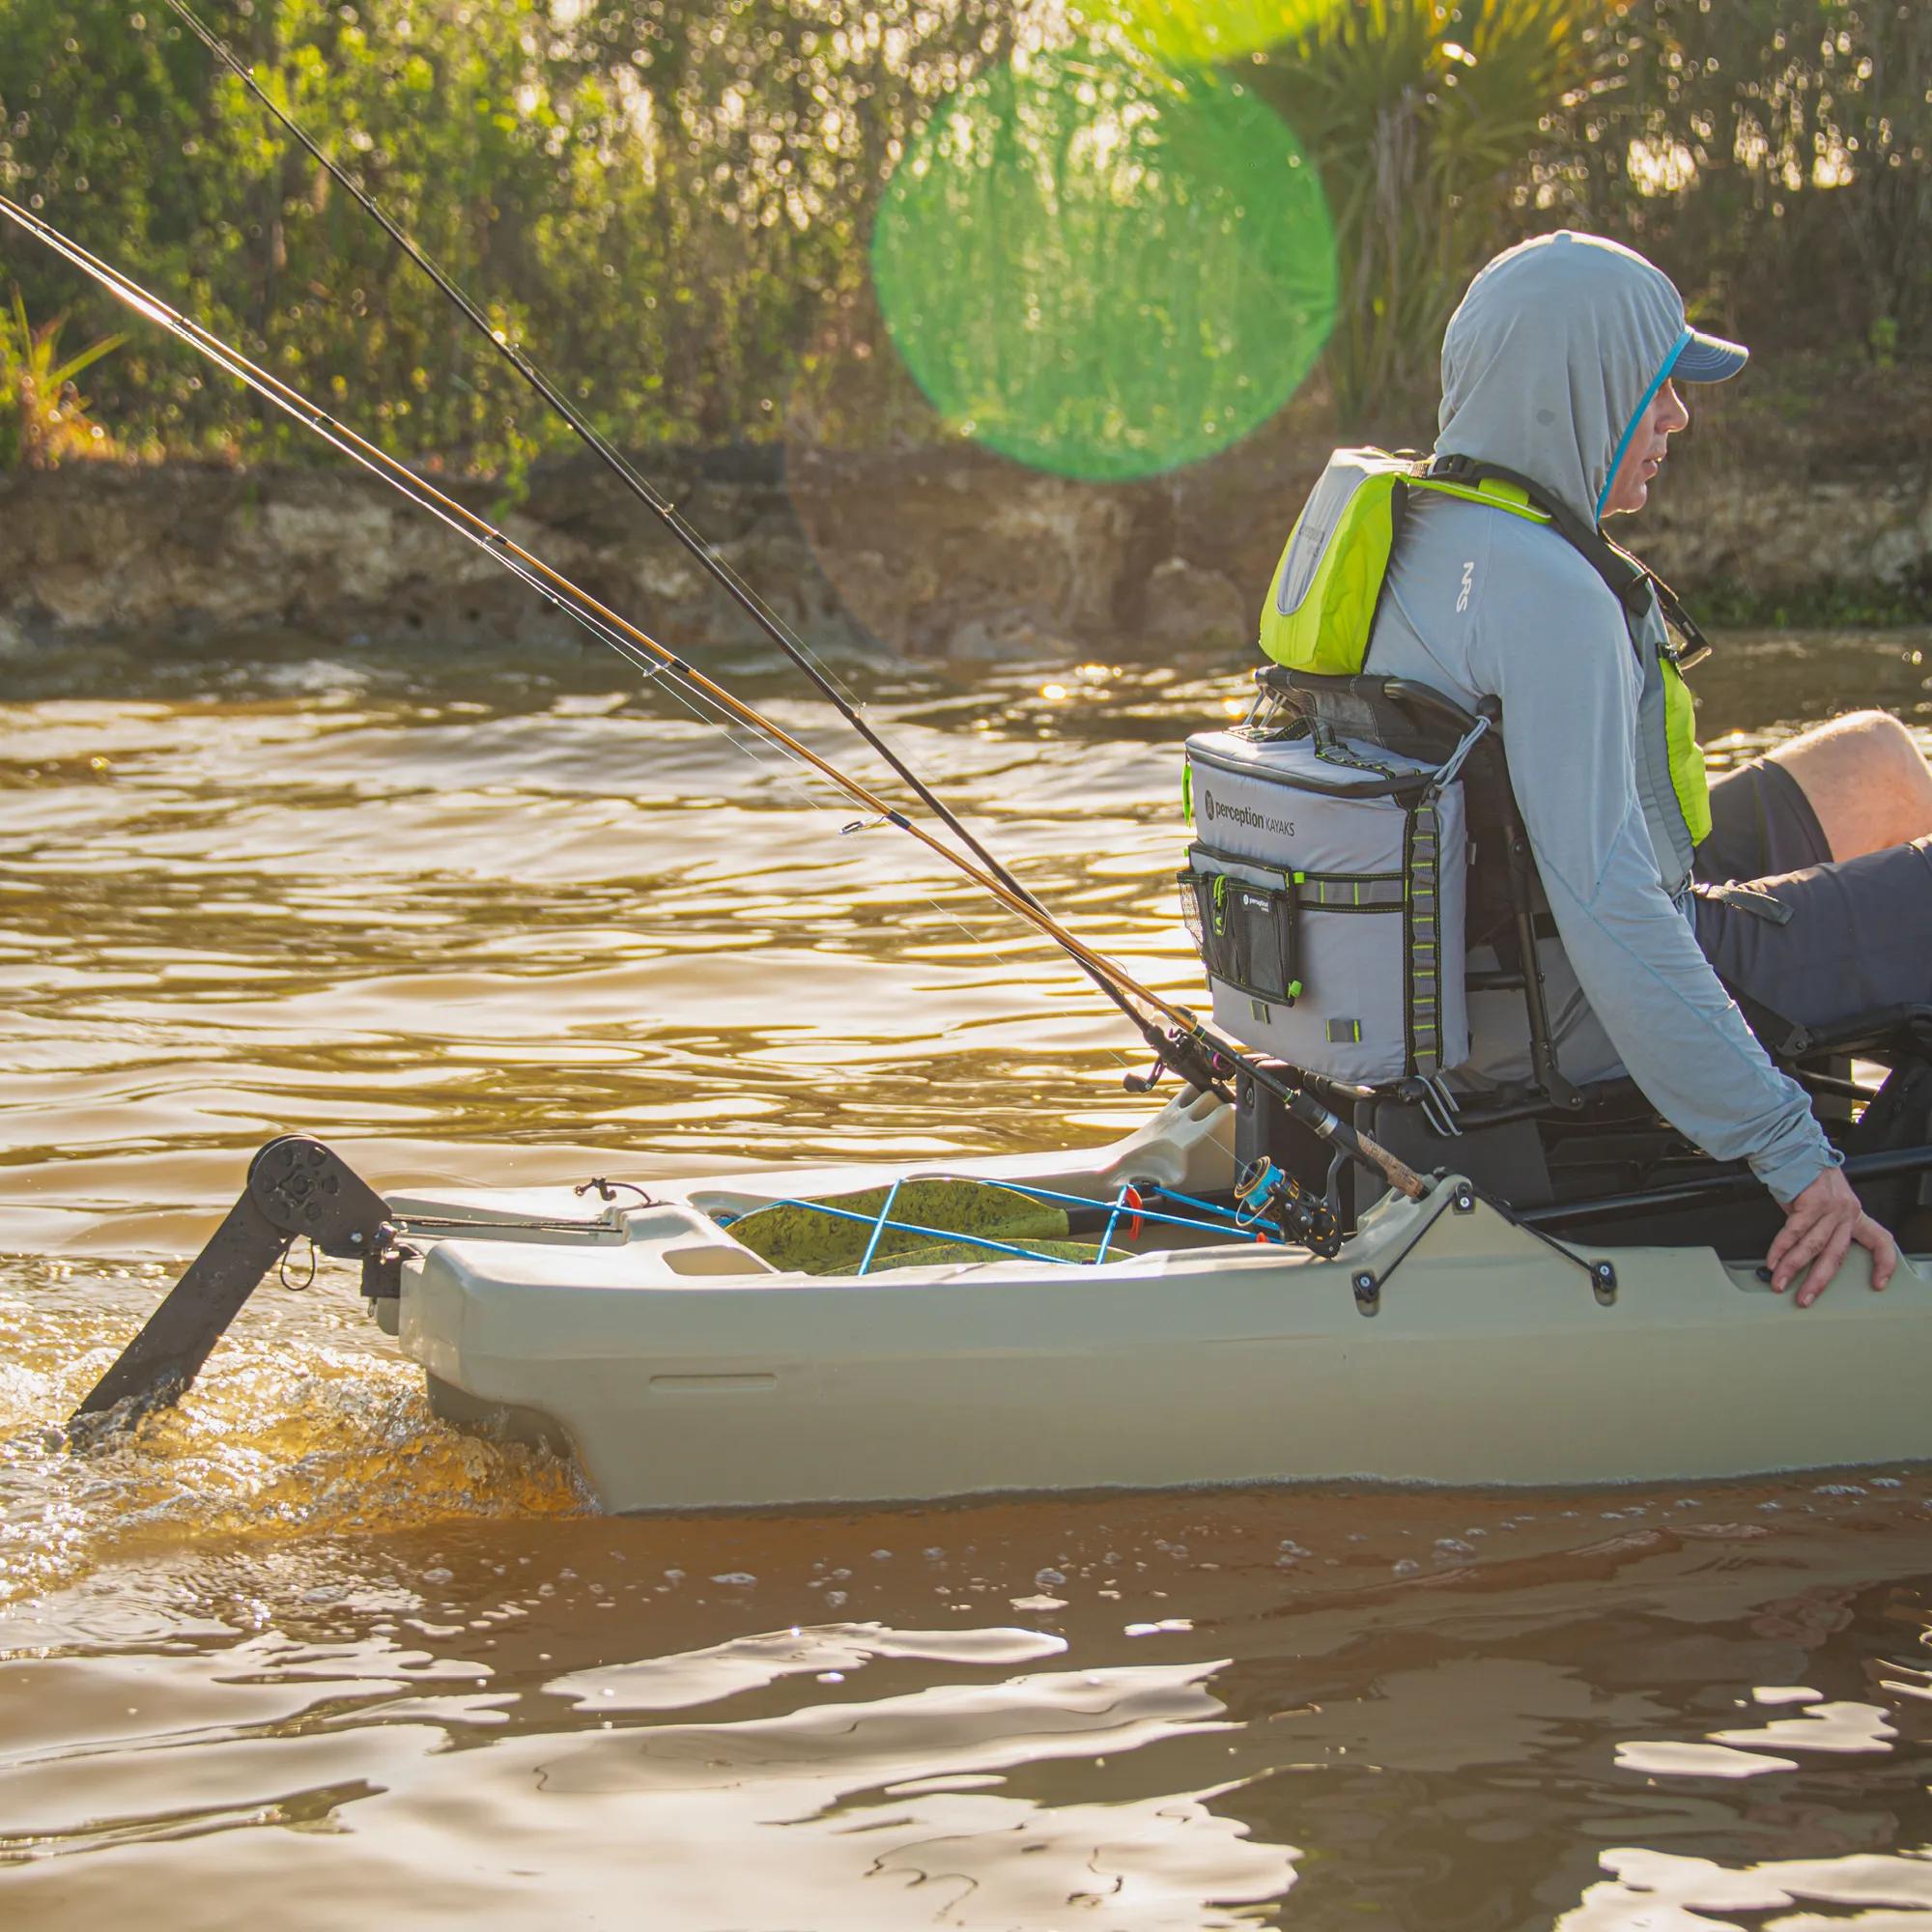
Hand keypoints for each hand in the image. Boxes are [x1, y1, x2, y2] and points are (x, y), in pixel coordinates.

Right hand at [1765, 1166, 1896, 1305]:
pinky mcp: (1812, 1202)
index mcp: (1855, 1213)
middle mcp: (1847, 1212)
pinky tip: (1772, 1261)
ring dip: (1792, 1268)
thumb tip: (1802, 1254)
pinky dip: (1780, 1248)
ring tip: (1779, 1283)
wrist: (1794, 1147)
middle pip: (1836, 1254)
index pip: (1881, 1240)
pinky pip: (1794, 1231)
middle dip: (1818, 1281)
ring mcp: (1831, 1207)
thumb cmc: (1805, 1174)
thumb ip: (1820, 1225)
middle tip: (1805, 1299)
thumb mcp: (1824, 1201)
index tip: (1878, 1284)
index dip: (1884, 1264)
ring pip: (1812, 1246)